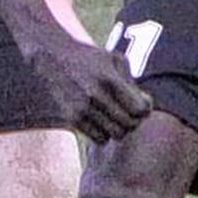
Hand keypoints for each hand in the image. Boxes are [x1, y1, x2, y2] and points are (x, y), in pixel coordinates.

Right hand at [30, 34, 152, 142]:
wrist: (52, 58)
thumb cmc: (90, 58)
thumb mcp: (114, 60)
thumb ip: (131, 82)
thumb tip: (145, 106)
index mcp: (109, 78)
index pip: (140, 109)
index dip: (145, 109)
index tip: (140, 104)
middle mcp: (96, 95)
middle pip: (130, 124)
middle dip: (134, 120)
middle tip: (129, 113)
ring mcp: (82, 109)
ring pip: (115, 135)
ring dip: (119, 128)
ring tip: (116, 117)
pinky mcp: (72, 119)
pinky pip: (99, 138)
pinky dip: (104, 133)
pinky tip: (102, 120)